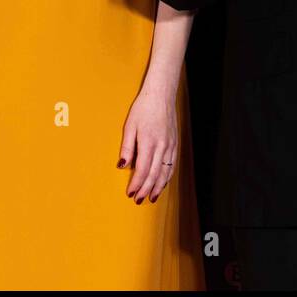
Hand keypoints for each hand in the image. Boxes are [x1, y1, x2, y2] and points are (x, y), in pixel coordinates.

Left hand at [118, 84, 177, 204]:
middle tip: (139, 201)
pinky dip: (167, 177)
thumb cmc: (143, 109)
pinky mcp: (175, 144)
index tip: (129, 193)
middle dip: (146, 190)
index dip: (136, 184)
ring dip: (158, 187)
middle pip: (154, 175)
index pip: (142, 170)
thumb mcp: (129, 126)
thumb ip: (127, 147)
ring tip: (151, 198)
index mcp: (149, 142)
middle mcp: (162, 147)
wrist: (161, 96)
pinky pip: (172, 165)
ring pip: (165, 173)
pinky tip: (162, 183)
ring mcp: (170, 146)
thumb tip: (122, 166)